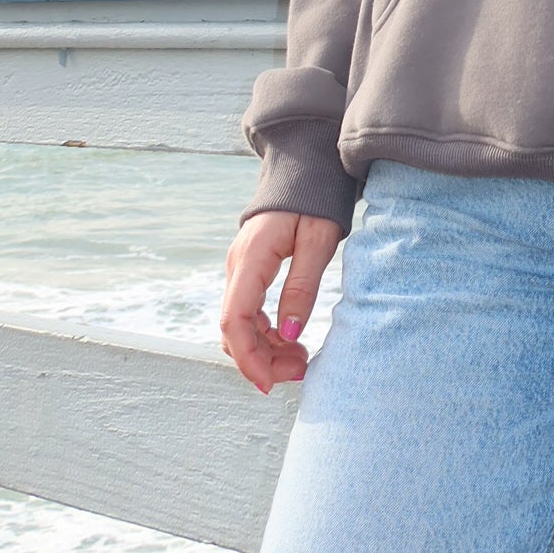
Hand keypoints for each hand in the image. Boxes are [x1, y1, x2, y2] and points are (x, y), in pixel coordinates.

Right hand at [221, 209, 342, 392]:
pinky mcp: (249, 272)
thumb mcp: (319, 239)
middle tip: (300, 371)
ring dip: (264, 349)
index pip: (235, 320)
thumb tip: (289, 335)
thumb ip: (303, 286)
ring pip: (240, 325)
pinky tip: (291, 341)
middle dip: (261, 360)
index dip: (248, 358)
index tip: (270, 384)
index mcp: (251, 257)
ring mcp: (240, 269)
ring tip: (300, 360)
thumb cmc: (316, 199)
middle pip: (234, 329)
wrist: (306, 168)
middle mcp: (238, 266)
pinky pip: (249, 313)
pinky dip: (266, 334)